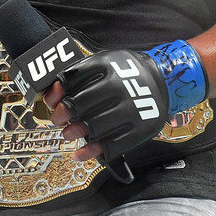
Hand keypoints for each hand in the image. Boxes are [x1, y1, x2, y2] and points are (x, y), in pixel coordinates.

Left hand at [46, 49, 169, 164]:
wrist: (164, 80)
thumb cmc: (127, 73)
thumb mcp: (106, 62)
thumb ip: (80, 74)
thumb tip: (54, 93)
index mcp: (109, 66)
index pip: (73, 80)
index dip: (56, 93)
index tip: (51, 102)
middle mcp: (120, 87)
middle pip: (81, 105)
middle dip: (63, 114)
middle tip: (59, 120)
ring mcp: (132, 109)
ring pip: (94, 126)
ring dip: (75, 132)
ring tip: (69, 133)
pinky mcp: (140, 130)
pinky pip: (112, 146)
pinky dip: (91, 152)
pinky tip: (80, 153)